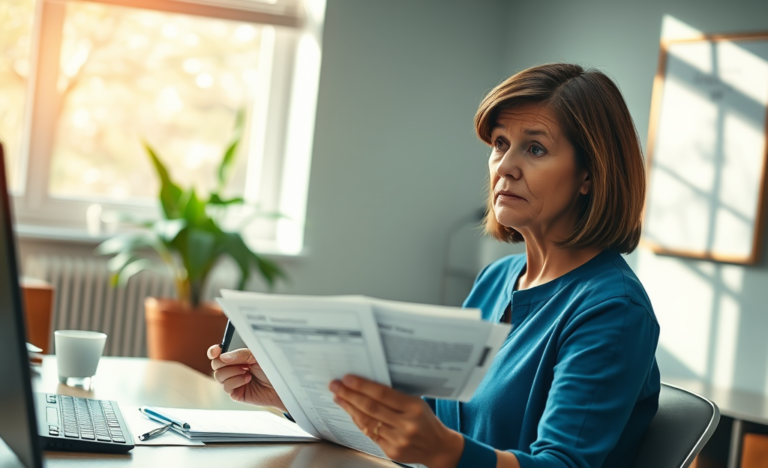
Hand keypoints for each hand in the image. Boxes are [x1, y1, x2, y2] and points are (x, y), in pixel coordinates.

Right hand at [207, 345, 286, 411]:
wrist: (281, 385)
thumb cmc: (272, 369)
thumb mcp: (256, 356)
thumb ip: (240, 354)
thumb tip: (223, 357)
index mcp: (236, 357)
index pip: (218, 354)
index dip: (213, 352)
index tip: (216, 351)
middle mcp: (232, 369)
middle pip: (215, 364)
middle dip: (226, 362)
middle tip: (242, 363)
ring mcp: (233, 381)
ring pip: (218, 375)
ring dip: (233, 371)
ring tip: (247, 371)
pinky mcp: (235, 393)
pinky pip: (226, 386)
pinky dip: (236, 381)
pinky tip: (248, 379)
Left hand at [329, 375, 463, 467]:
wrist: (438, 447)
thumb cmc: (426, 420)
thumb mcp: (416, 403)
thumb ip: (395, 397)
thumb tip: (366, 386)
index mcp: (413, 407)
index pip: (382, 394)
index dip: (363, 386)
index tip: (347, 379)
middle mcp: (406, 424)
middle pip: (371, 408)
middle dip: (350, 395)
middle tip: (336, 386)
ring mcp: (398, 439)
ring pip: (367, 422)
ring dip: (350, 409)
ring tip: (339, 398)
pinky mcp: (392, 451)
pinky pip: (370, 434)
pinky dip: (359, 422)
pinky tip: (351, 413)